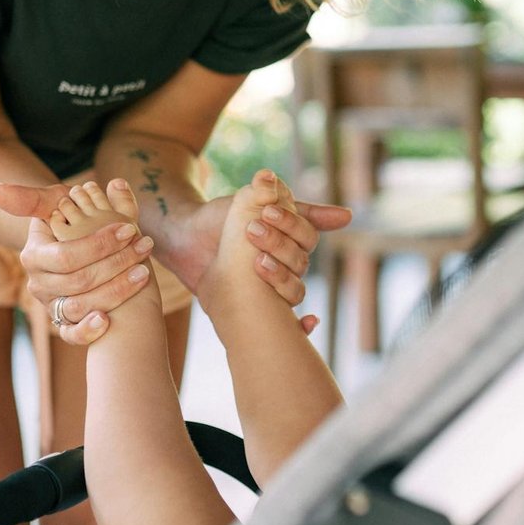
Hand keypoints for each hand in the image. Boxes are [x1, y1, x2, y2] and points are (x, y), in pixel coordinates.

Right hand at [0, 181, 151, 344]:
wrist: (75, 242)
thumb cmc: (67, 217)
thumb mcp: (53, 201)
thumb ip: (29, 197)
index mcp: (34, 256)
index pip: (66, 257)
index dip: (99, 245)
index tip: (129, 228)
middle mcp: (39, 284)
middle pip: (79, 282)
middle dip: (117, 263)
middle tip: (145, 245)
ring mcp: (52, 305)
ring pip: (81, 307)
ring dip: (117, 291)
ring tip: (144, 271)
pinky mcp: (64, 322)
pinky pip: (72, 335)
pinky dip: (88, 331)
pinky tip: (108, 321)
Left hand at [162, 176, 349, 336]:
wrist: (187, 240)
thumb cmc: (222, 219)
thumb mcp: (250, 202)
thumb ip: (282, 198)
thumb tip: (337, 206)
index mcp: (290, 240)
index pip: (306, 236)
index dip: (290, 225)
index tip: (266, 212)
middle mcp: (287, 265)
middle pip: (299, 261)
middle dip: (278, 245)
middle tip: (252, 232)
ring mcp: (273, 287)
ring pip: (294, 289)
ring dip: (281, 278)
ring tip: (257, 264)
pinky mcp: (259, 308)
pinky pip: (287, 323)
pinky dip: (302, 326)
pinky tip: (308, 323)